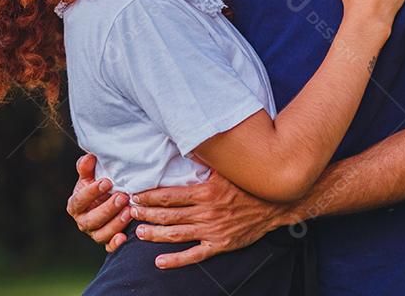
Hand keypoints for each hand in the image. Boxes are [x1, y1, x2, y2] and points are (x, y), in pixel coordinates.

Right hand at [65, 153, 131, 251]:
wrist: (109, 199)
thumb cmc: (100, 186)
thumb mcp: (91, 176)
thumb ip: (87, 168)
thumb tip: (89, 157)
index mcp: (75, 205)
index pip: (79, 200)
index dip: (92, 192)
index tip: (107, 182)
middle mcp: (83, 221)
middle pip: (91, 219)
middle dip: (107, 209)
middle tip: (123, 197)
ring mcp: (94, 233)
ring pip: (101, 234)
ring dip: (115, 223)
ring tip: (129, 211)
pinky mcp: (106, 242)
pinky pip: (109, 247)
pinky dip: (115, 244)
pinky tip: (124, 237)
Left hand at [130, 171, 288, 268]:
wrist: (273, 205)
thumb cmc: (248, 183)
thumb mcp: (227, 167)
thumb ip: (206, 158)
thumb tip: (188, 142)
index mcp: (206, 192)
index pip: (170, 195)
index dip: (149, 196)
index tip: (136, 195)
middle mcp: (206, 212)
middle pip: (169, 215)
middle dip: (147, 214)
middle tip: (130, 212)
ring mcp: (212, 230)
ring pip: (176, 234)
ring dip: (155, 234)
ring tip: (139, 233)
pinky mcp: (219, 244)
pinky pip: (194, 255)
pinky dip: (176, 260)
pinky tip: (160, 261)